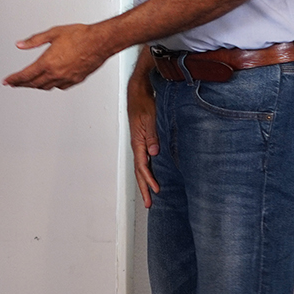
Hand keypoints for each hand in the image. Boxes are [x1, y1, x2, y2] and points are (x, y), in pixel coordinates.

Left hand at [3, 23, 113, 89]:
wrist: (99, 41)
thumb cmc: (80, 35)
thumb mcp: (53, 33)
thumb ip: (34, 41)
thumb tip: (21, 45)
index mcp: (48, 62)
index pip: (25, 75)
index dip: (14, 79)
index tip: (7, 81)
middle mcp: (56, 73)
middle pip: (33, 83)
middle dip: (22, 84)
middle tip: (14, 83)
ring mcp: (66, 79)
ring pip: (46, 87)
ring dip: (35, 86)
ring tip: (29, 83)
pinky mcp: (75, 80)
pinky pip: (59, 87)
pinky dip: (51, 85)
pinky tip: (50, 82)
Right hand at [128, 68, 160, 207]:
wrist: (138, 89)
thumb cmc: (143, 101)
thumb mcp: (150, 117)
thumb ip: (152, 134)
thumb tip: (154, 152)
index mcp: (137, 141)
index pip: (142, 166)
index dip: (149, 180)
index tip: (156, 191)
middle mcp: (138, 144)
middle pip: (140, 171)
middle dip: (144, 188)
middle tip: (149, 204)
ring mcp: (140, 142)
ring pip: (142, 166)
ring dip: (145, 181)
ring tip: (150, 194)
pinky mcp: (144, 138)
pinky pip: (145, 159)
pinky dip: (148, 170)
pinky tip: (153, 174)